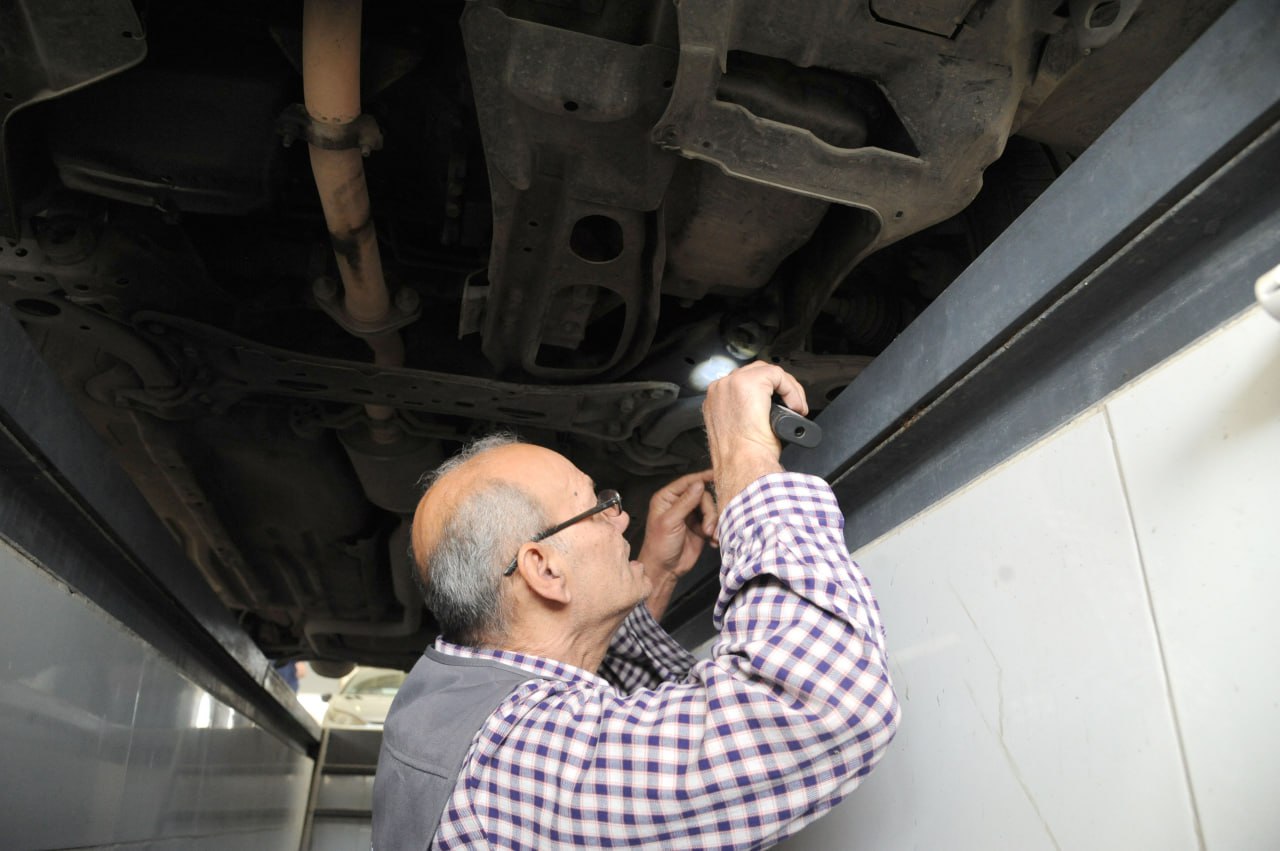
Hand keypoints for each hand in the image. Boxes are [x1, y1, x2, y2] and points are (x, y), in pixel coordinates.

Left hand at [637, 469, 717, 619]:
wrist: (665, 570)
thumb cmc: (660, 545)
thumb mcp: (670, 521)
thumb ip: (686, 502)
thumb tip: (699, 483)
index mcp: (667, 498)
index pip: (687, 482)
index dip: (701, 477)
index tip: (716, 474)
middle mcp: (679, 504)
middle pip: (703, 496)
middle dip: (709, 512)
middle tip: (708, 528)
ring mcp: (691, 516)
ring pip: (710, 509)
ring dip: (714, 522)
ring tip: (711, 535)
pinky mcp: (700, 528)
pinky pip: (714, 523)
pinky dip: (716, 531)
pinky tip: (713, 540)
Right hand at [704, 361, 807, 506]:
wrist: (742, 464)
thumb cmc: (741, 457)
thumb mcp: (738, 431)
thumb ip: (744, 414)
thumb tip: (766, 411)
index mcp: (715, 401)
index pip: (743, 384)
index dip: (766, 393)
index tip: (779, 406)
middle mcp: (720, 389)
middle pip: (755, 373)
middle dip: (777, 388)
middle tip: (792, 406)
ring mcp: (732, 383)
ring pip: (767, 372)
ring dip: (786, 388)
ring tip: (795, 407)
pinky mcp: (749, 382)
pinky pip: (777, 375)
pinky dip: (791, 389)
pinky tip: (795, 406)